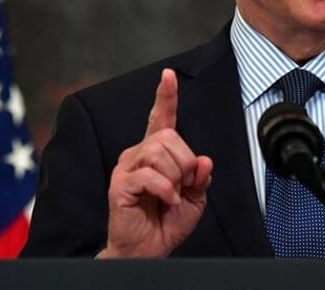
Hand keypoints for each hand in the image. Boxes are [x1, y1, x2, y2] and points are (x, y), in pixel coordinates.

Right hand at [97, 68, 213, 257]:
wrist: (148, 249)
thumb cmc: (166, 222)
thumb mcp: (194, 199)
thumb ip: (200, 178)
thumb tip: (204, 160)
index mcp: (156, 153)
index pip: (162, 118)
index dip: (166, 96)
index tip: (169, 76)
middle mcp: (139, 154)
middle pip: (168, 136)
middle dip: (184, 162)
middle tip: (182, 186)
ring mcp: (127, 168)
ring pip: (158, 152)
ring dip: (174, 176)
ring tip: (171, 194)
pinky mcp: (120, 184)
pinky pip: (148, 175)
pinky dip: (165, 189)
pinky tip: (166, 201)